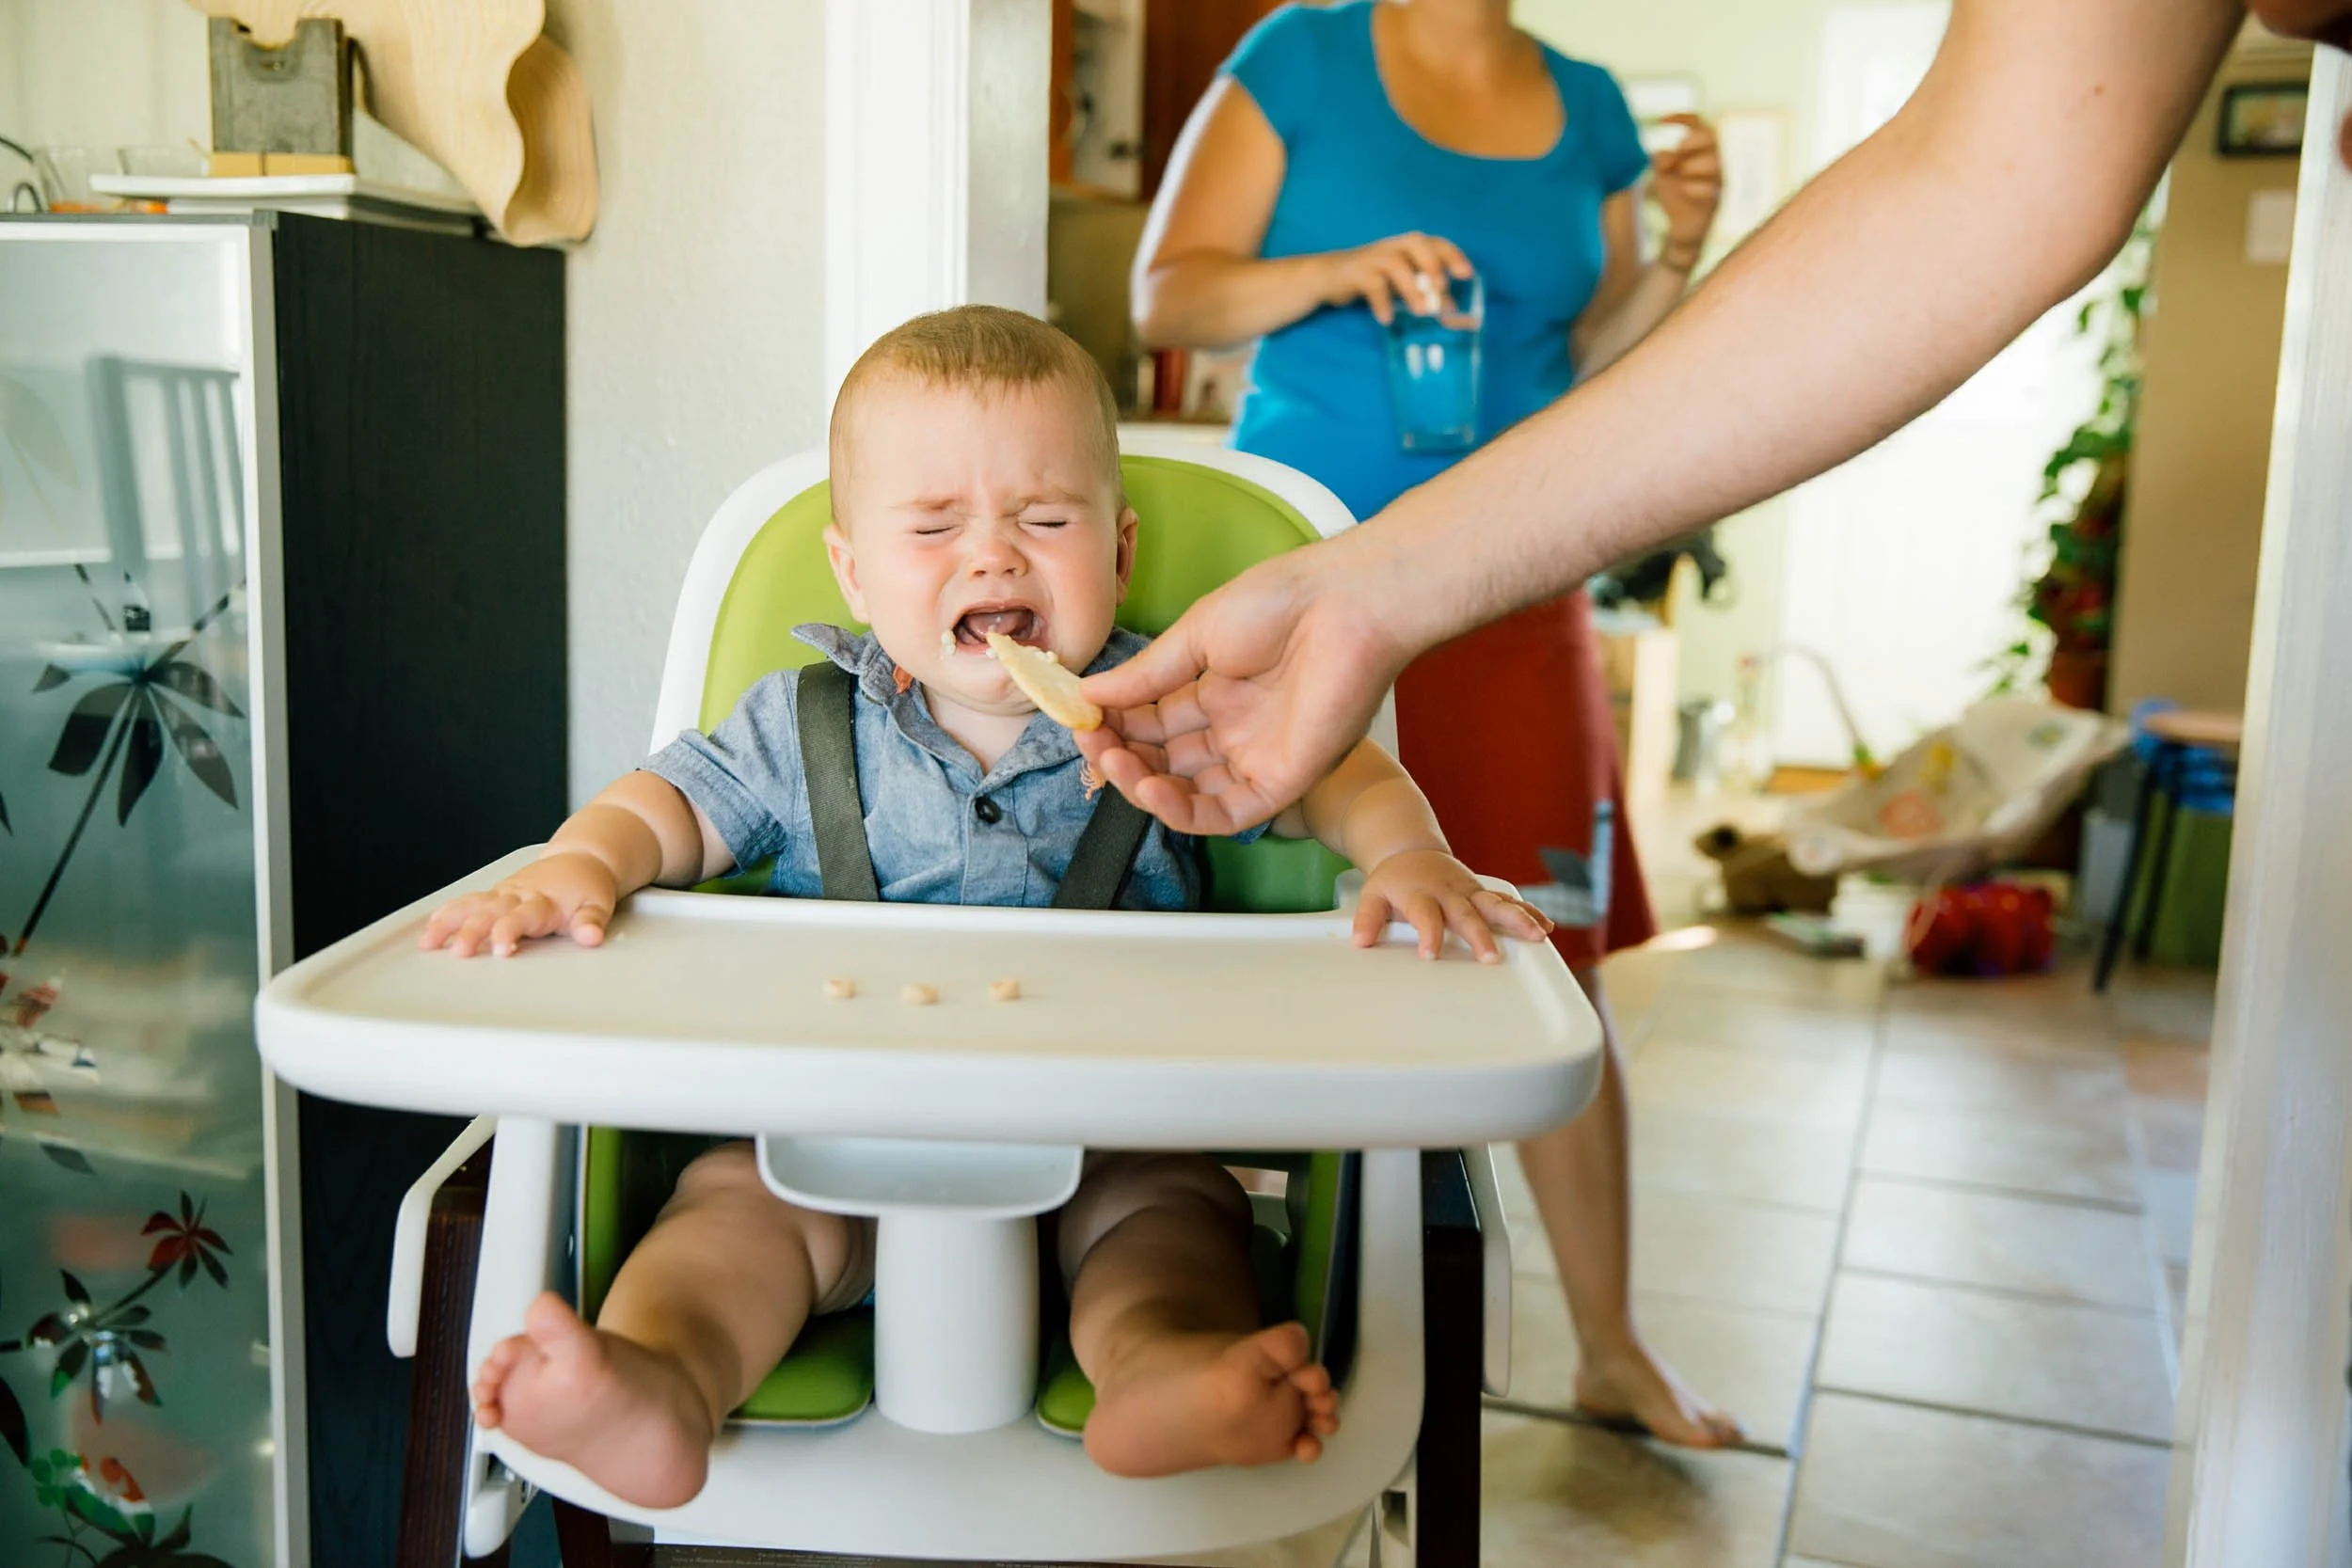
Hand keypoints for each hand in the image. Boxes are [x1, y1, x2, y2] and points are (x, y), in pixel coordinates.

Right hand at [417, 851, 619, 957]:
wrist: (581, 860)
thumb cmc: (586, 887)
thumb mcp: (598, 906)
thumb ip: (591, 922)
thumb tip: (591, 936)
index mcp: (542, 901)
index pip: (521, 917)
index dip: (510, 932)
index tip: (502, 949)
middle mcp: (518, 895)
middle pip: (490, 913)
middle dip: (473, 932)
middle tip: (459, 951)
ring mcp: (504, 894)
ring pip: (472, 905)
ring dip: (449, 922)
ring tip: (428, 941)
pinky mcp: (495, 894)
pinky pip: (468, 902)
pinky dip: (448, 913)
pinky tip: (430, 929)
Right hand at [1077, 546, 1408, 834]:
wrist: (1346, 605)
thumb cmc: (1284, 602)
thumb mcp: (1196, 634)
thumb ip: (1146, 674)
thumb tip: (1088, 693)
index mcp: (1217, 688)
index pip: (1153, 722)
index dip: (1114, 725)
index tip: (1079, 718)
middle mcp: (1235, 728)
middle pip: (1165, 760)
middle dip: (1122, 756)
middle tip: (1090, 742)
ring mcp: (1257, 756)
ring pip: (1188, 792)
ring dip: (1143, 785)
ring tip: (1112, 763)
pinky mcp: (1282, 781)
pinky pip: (1225, 813)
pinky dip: (1182, 810)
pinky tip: (1148, 788)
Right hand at [1318, 231, 1474, 325]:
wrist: (1327, 277)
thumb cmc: (1372, 280)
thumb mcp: (1402, 286)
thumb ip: (1427, 295)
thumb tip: (1455, 315)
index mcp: (1407, 247)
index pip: (1435, 243)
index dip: (1452, 255)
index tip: (1466, 274)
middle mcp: (1392, 247)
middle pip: (1416, 243)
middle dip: (1432, 264)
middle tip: (1443, 288)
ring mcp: (1373, 257)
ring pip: (1396, 264)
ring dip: (1411, 288)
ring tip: (1421, 312)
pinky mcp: (1355, 271)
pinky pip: (1372, 283)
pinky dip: (1382, 301)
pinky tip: (1387, 319)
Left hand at [1351, 849, 1552, 962]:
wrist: (1410, 850)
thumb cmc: (1394, 880)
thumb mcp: (1373, 894)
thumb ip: (1367, 918)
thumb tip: (1360, 942)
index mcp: (1420, 894)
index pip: (1425, 915)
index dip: (1429, 934)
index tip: (1431, 954)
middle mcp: (1449, 892)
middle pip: (1467, 914)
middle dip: (1480, 935)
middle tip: (1491, 957)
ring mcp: (1470, 891)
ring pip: (1496, 904)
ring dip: (1517, 919)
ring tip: (1537, 935)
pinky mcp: (1483, 892)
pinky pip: (1509, 901)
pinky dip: (1528, 911)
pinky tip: (1546, 926)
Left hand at [1648, 113, 1722, 258]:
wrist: (1680, 223)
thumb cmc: (1674, 191)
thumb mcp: (1662, 173)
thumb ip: (1661, 160)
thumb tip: (1663, 153)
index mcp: (1699, 147)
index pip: (1696, 123)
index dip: (1681, 118)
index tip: (1660, 121)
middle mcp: (1713, 158)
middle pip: (1712, 137)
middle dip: (1694, 140)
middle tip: (1679, 148)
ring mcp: (1718, 178)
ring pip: (1717, 162)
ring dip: (1696, 163)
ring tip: (1682, 170)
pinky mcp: (1717, 199)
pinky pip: (1713, 190)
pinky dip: (1697, 187)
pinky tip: (1685, 188)